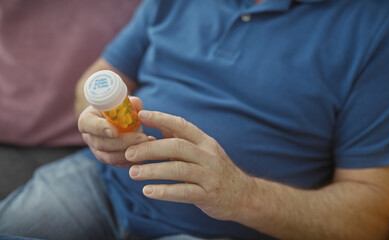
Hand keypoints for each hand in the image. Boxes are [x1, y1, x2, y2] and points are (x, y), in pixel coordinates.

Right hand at [78, 97, 149, 166]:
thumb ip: (129, 103)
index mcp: (88, 119)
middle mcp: (89, 137)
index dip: (100, 128)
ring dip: (130, 152)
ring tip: (147, 144)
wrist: (119, 120)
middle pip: (101, 144)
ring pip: (110, 157)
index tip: (114, 130)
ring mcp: (97, 151)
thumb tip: (136, 104)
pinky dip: (134, 160)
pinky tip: (147, 153)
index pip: (88, 124)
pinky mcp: (109, 160)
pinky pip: (120, 164)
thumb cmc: (119, 108)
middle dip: (123, 142)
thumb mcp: (122, 102)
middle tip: (142, 137)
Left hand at [126, 110, 254, 220]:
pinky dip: (164, 191)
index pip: (182, 125)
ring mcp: (209, 175)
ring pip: (179, 169)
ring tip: (133, 172)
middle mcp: (208, 155)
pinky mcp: (208, 195)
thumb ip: (182, 139)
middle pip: (177, 146)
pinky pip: (184, 192)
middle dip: (151, 148)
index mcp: (205, 142)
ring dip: (153, 170)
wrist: (244, 195)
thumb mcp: (203, 151)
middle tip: (129, 153)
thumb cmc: (216, 171)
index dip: (161, 118)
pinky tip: (148, 191)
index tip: (141, 115)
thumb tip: (158, 123)